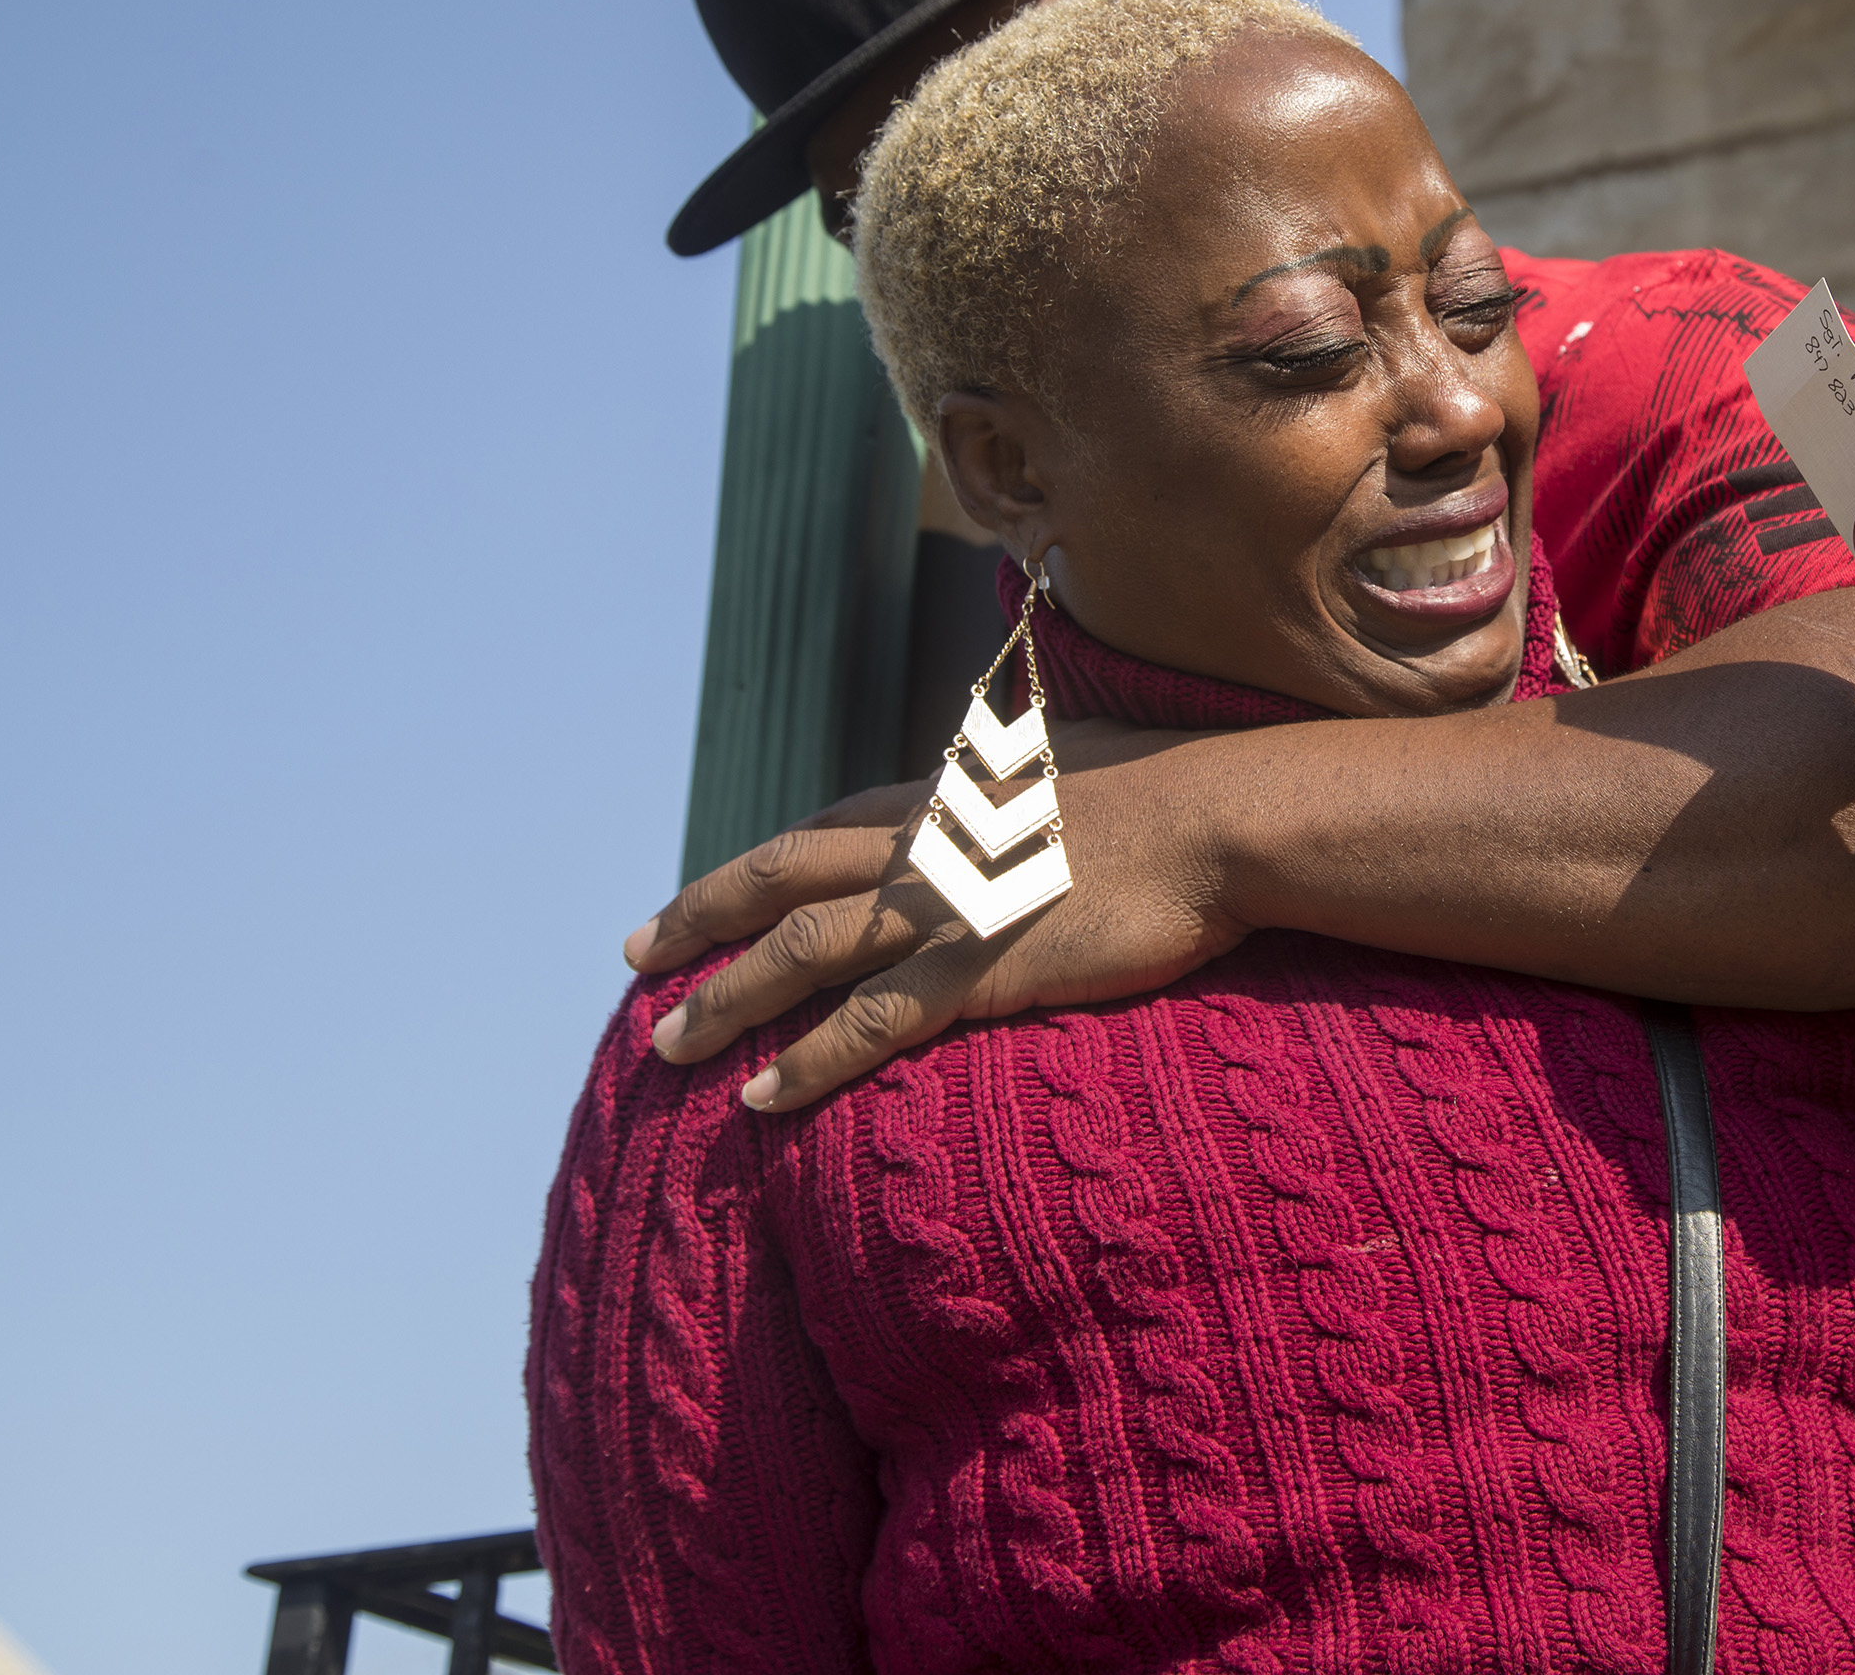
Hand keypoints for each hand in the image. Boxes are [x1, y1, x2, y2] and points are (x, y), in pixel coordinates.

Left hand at [625, 717, 1248, 1110]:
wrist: (1219, 820)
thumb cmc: (1178, 785)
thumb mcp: (1085, 757)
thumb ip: (1036, 772)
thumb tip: (1038, 759)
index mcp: (951, 796)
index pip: (831, 822)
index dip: (767, 861)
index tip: (719, 889)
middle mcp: (925, 846)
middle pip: (781, 878)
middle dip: (700, 916)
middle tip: (635, 956)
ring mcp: (943, 908)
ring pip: (798, 954)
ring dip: (723, 998)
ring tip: (662, 1044)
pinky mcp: (977, 971)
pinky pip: (866, 1027)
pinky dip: (804, 1063)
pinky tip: (756, 1098)